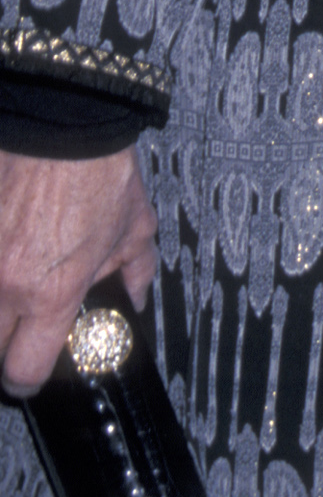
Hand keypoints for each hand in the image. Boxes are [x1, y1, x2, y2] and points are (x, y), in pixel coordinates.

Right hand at [0, 147, 156, 393]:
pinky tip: (6, 247)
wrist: (63, 118)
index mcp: (52, 293)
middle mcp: (7, 284)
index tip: (31, 372)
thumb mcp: (134, 226)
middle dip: (5, 344)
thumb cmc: (98, 169)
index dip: (28, 378)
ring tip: (15, 290)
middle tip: (21, 327)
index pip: (24, 370)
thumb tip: (137, 294)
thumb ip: (135, 270)